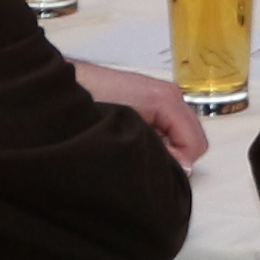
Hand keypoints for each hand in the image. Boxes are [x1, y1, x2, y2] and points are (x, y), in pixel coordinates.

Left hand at [73, 64, 208, 165]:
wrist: (65, 88)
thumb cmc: (92, 100)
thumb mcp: (131, 130)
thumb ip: (161, 149)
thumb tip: (184, 170)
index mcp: (168, 99)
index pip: (195, 144)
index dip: (179, 164)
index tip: (156, 171)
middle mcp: (170, 96)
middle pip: (192, 140)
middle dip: (176, 158)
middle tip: (147, 166)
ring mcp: (161, 100)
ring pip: (180, 137)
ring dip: (166, 151)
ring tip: (137, 156)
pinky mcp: (150, 105)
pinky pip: (167, 131)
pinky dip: (158, 144)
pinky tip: (135, 146)